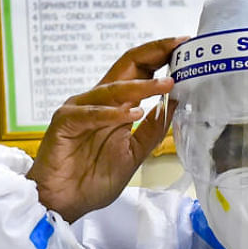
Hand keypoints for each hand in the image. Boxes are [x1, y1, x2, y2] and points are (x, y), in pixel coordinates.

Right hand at [27, 37, 183, 222]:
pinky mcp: (64, 123)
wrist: (63, 203)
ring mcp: (80, 109)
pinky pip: (90, 114)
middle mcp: (98, 102)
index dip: (161, 56)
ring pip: (112, 89)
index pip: (140, 71)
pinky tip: (131, 114)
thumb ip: (151, 129)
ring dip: (141, 86)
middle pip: (127, 66)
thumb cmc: (92, 180)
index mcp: (115, 106)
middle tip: (178, 46)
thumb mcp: (133, 154)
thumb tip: (175, 102)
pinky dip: (111, 113)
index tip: (184, 45)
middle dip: (154, 53)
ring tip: (167, 84)